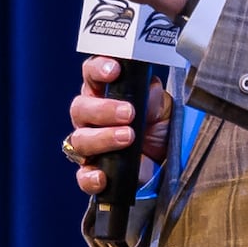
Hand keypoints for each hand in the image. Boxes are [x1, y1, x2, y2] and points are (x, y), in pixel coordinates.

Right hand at [62, 57, 173, 198]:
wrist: (167, 164)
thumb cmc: (160, 130)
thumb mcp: (164, 109)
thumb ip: (154, 97)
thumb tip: (149, 88)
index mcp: (106, 93)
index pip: (91, 74)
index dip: (98, 69)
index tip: (114, 71)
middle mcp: (92, 118)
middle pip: (80, 108)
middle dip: (103, 109)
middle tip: (129, 113)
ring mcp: (90, 146)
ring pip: (80, 139)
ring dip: (103, 138)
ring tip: (128, 138)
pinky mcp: (93, 172)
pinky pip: (82, 175)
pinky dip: (90, 176)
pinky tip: (103, 176)